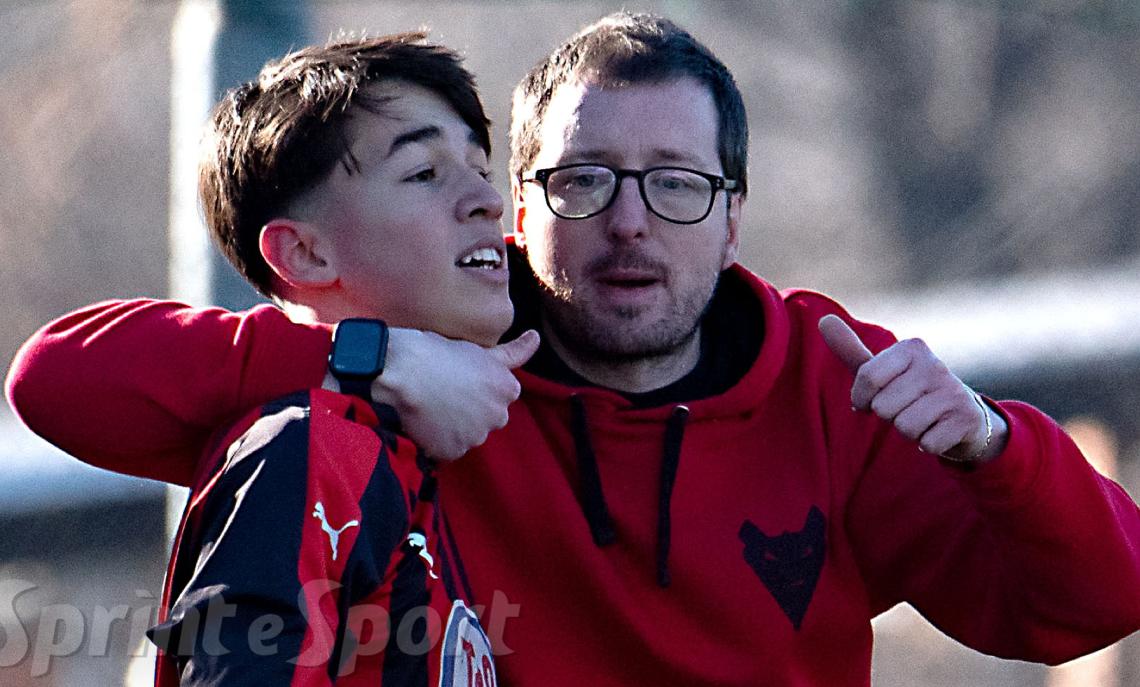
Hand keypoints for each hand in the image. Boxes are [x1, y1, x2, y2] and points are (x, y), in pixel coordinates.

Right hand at [374, 328, 539, 460]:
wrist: (397, 371)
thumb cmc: (434, 353)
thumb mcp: (479, 349)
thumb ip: (513, 352)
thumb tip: (536, 337)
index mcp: (507, 389)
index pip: (500, 395)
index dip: (479, 386)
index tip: (460, 377)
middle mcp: (498, 416)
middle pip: (488, 417)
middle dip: (472, 409)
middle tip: (444, 391)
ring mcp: (475, 436)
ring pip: (468, 434)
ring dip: (454, 424)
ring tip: (431, 405)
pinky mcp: (452, 452)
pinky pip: (448, 448)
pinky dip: (438, 439)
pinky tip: (424, 421)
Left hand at [818, 315, 1005, 461]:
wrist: (964, 416)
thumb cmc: (910, 391)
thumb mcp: (881, 370)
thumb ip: (851, 349)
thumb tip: (823, 320)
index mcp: (912, 348)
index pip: (868, 377)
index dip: (861, 398)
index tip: (868, 402)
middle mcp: (936, 365)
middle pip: (883, 407)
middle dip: (889, 416)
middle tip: (906, 408)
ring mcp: (954, 391)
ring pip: (904, 427)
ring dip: (908, 432)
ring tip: (922, 419)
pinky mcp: (966, 419)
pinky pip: (927, 443)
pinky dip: (928, 444)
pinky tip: (938, 431)